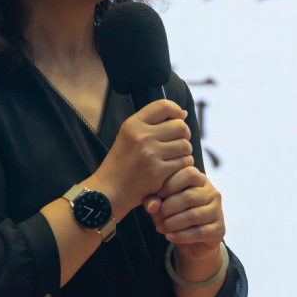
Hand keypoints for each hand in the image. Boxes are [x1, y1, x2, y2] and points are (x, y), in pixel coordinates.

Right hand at [89, 99, 193, 213]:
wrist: (110, 190)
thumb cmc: (122, 162)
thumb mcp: (129, 135)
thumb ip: (152, 123)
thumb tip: (183, 113)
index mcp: (133, 124)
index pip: (164, 106)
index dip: (176, 110)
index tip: (178, 118)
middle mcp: (142, 136)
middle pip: (180, 126)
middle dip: (183, 135)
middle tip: (176, 144)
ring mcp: (151, 154)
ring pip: (185, 146)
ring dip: (184, 153)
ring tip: (173, 158)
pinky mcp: (158, 172)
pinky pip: (184, 163)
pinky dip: (182, 167)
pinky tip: (172, 171)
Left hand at [143, 165, 224, 260]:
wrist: (192, 242)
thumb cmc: (174, 215)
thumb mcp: (161, 204)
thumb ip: (153, 200)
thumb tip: (153, 206)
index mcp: (201, 180)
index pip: (189, 173)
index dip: (171, 184)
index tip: (158, 195)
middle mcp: (212, 193)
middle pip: (189, 196)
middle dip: (168, 208)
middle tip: (157, 216)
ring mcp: (217, 211)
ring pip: (193, 215)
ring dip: (172, 223)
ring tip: (161, 227)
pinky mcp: (219, 229)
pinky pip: (199, 232)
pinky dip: (180, 236)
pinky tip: (169, 236)